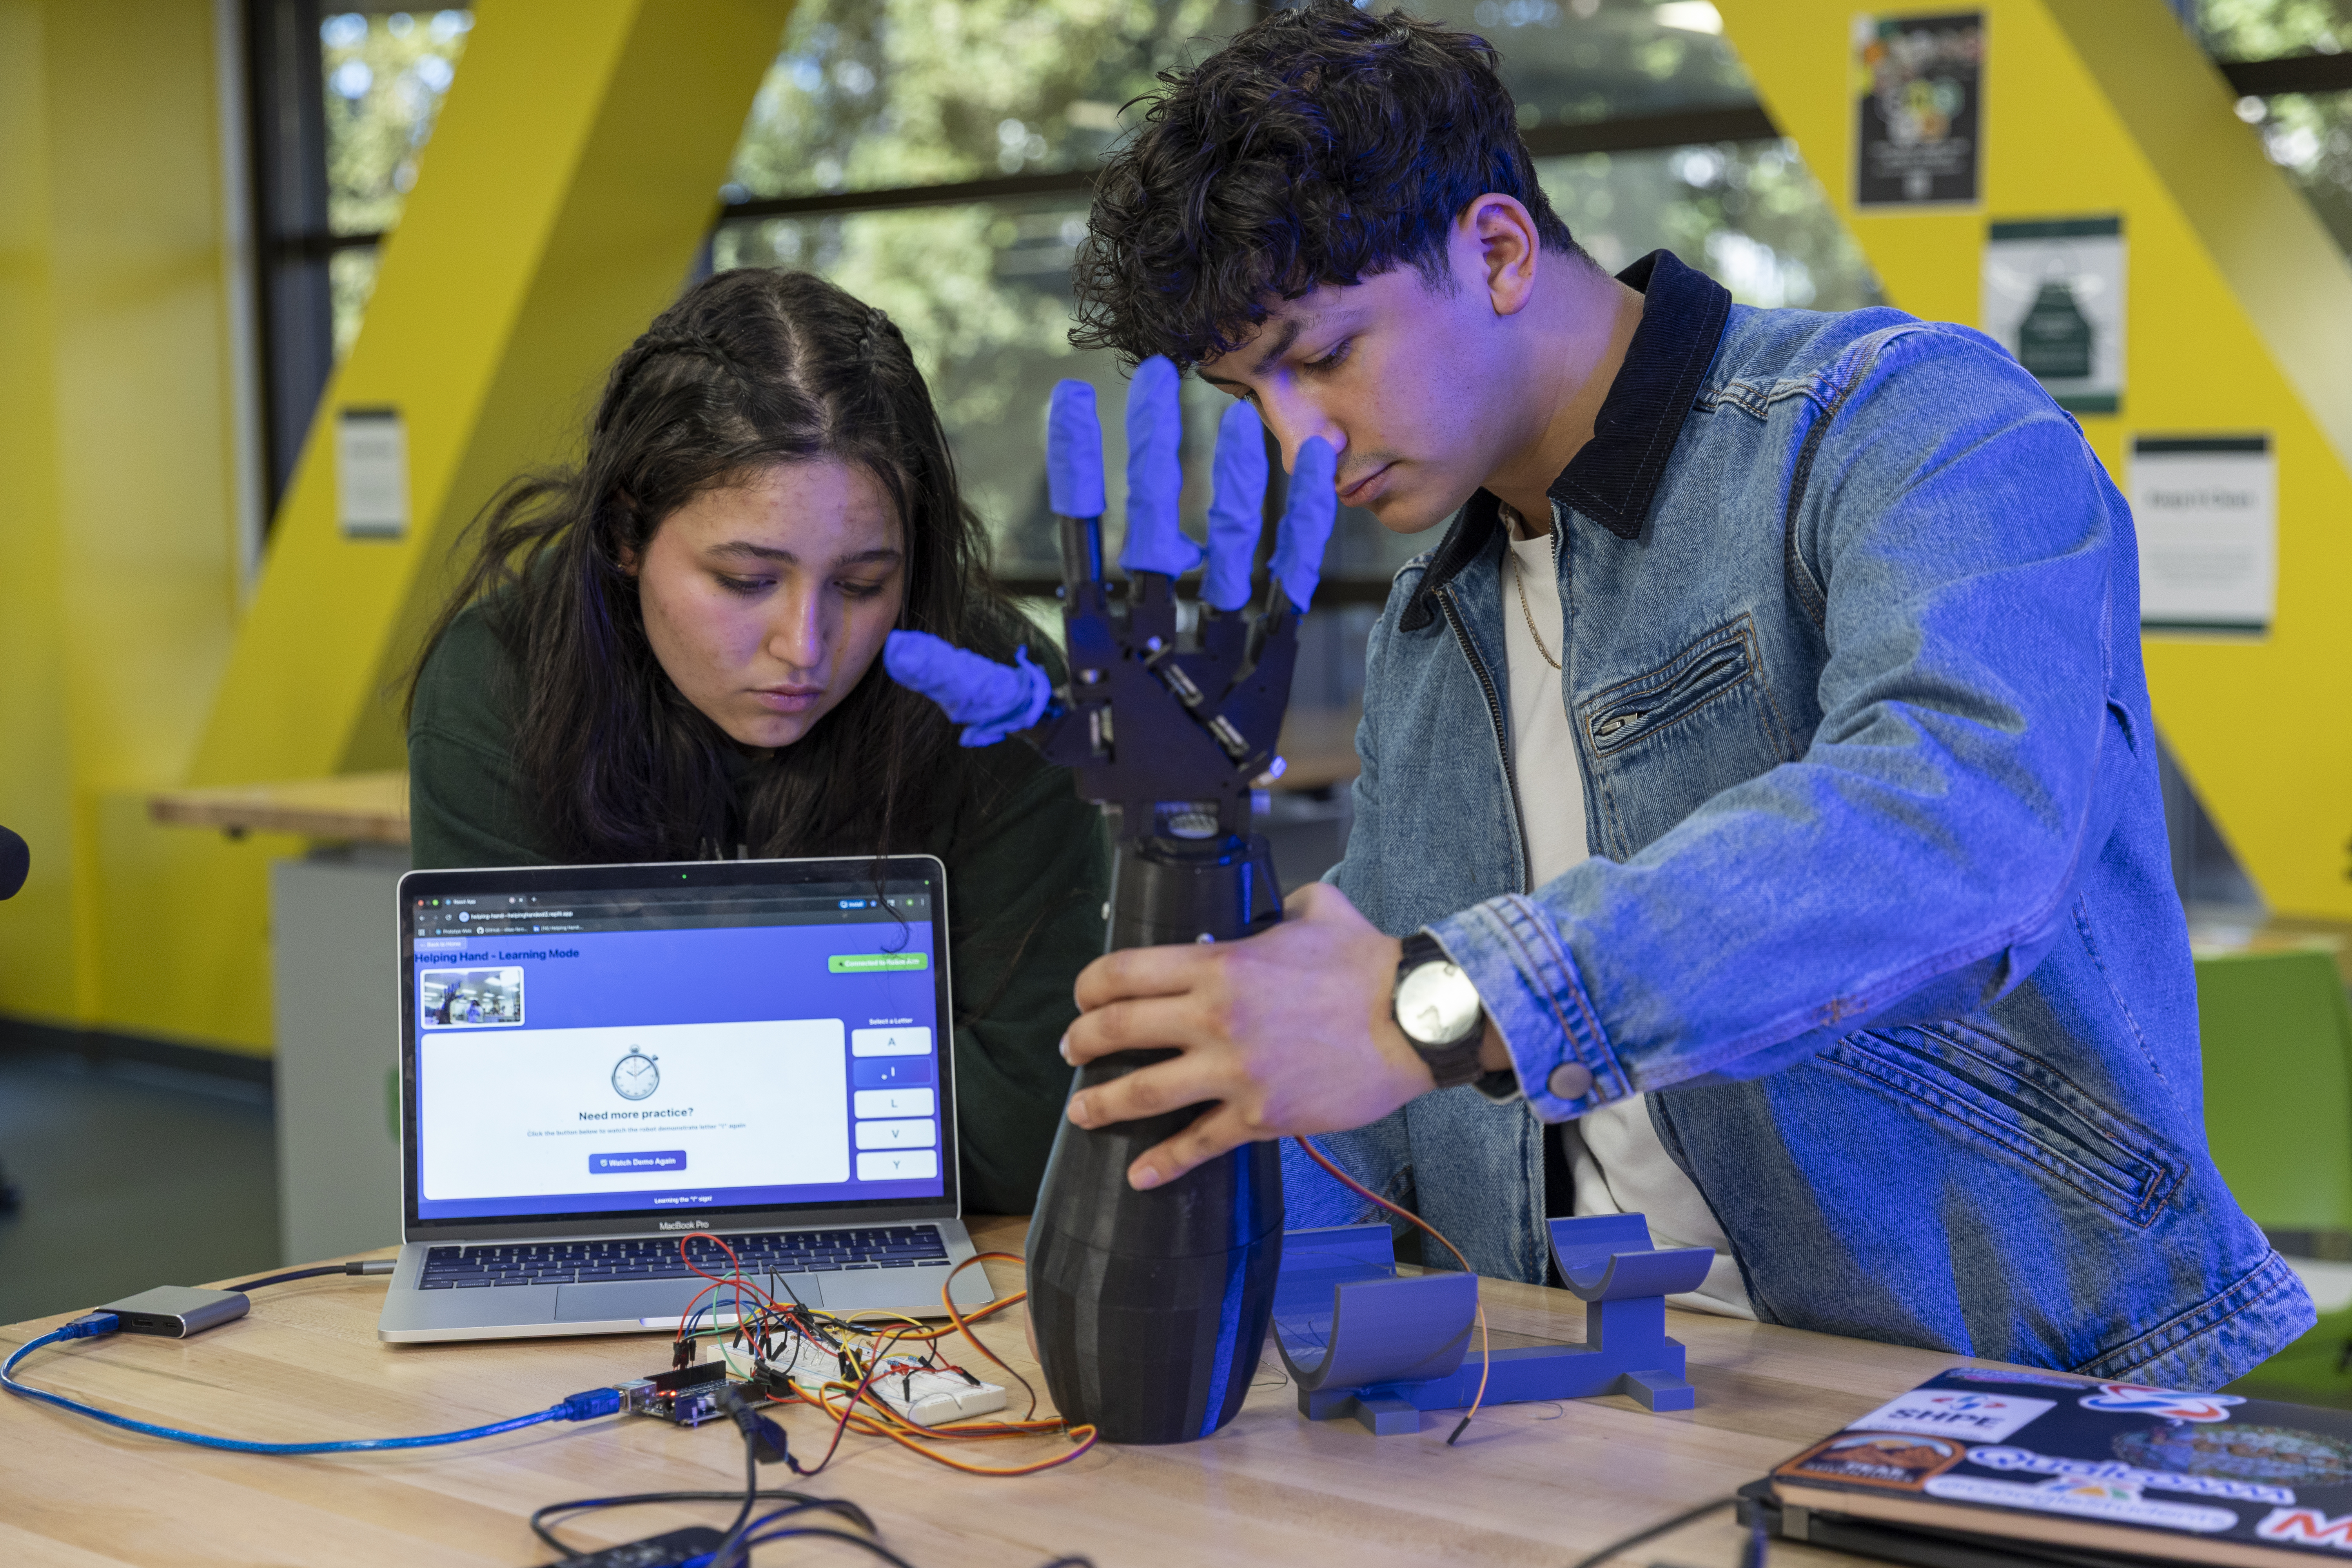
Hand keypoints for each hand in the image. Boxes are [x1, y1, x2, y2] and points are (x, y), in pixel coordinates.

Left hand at [1061, 883, 1437, 1189]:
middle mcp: (1215, 1017)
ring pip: (1144, 1092)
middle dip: (1083, 1042)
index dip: (1090, 986)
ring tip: (1082, 1111)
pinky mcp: (1261, 1115)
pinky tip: (1141, 1176)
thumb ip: (1284, 908)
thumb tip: (1279, 910)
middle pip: (1119, 1029)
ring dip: (1103, 1104)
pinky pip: (1199, 1144)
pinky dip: (1164, 1164)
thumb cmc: (1368, 964)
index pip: (1125, 972)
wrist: (1413, 1020)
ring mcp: (1235, 1071)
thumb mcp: (1318, 911)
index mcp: (1220, 964)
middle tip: (1072, 1051)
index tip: (1082, 998)